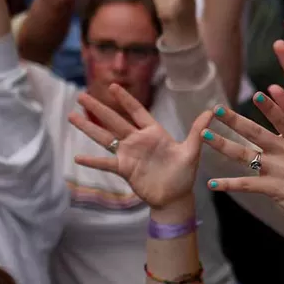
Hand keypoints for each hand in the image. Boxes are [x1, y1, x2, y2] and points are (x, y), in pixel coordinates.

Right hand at [68, 85, 208, 211]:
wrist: (176, 197)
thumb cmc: (184, 174)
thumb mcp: (192, 151)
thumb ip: (197, 131)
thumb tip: (212, 110)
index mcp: (153, 132)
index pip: (136, 111)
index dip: (124, 99)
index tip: (111, 86)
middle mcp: (138, 140)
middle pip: (114, 120)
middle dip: (98, 108)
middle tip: (81, 95)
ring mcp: (129, 154)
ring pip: (105, 138)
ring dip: (89, 128)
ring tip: (72, 116)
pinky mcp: (124, 170)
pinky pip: (106, 163)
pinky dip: (92, 161)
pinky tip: (77, 157)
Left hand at [201, 98, 283, 224]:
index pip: (282, 119)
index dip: (270, 106)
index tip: (256, 93)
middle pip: (256, 133)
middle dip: (234, 120)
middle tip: (216, 109)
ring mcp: (277, 169)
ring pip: (245, 155)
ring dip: (222, 144)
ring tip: (204, 136)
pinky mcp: (272, 187)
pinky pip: (245, 185)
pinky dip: (227, 184)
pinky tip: (211, 184)